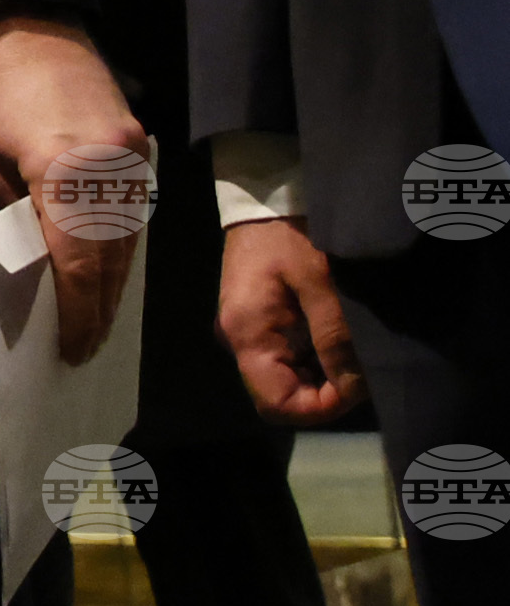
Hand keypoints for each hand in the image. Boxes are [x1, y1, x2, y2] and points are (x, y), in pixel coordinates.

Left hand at [0, 11, 149, 362]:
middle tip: (86, 349)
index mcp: (64, 171)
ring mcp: (131, 159)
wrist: (32, 30)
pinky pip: (133, 215)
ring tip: (99, 324)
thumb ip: (21, 215)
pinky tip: (110, 277)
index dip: (77, 311)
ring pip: (129, 241)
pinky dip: (121, 250)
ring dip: (114, 286)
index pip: (79, 262)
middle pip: (112, 259)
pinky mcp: (139, 151)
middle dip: (99, 309)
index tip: (72, 347)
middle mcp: (109, 169)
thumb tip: (41, 266)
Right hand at [220, 216, 364, 421]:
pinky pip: (290, 358)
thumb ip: (334, 336)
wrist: (265, 197)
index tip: (357, 388)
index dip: (320, 407)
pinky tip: (341, 337)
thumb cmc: (289, 234)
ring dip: (326, 374)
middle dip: (328, 391)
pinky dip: (320, 358)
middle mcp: (240, 340)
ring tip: (357, 350)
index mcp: (248, 334)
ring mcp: (249, 332)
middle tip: (365, 367)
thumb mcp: (318, 281)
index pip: (277, 403)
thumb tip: (354, 388)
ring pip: (290, 378)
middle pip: (283, 394)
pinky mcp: (261, 321)